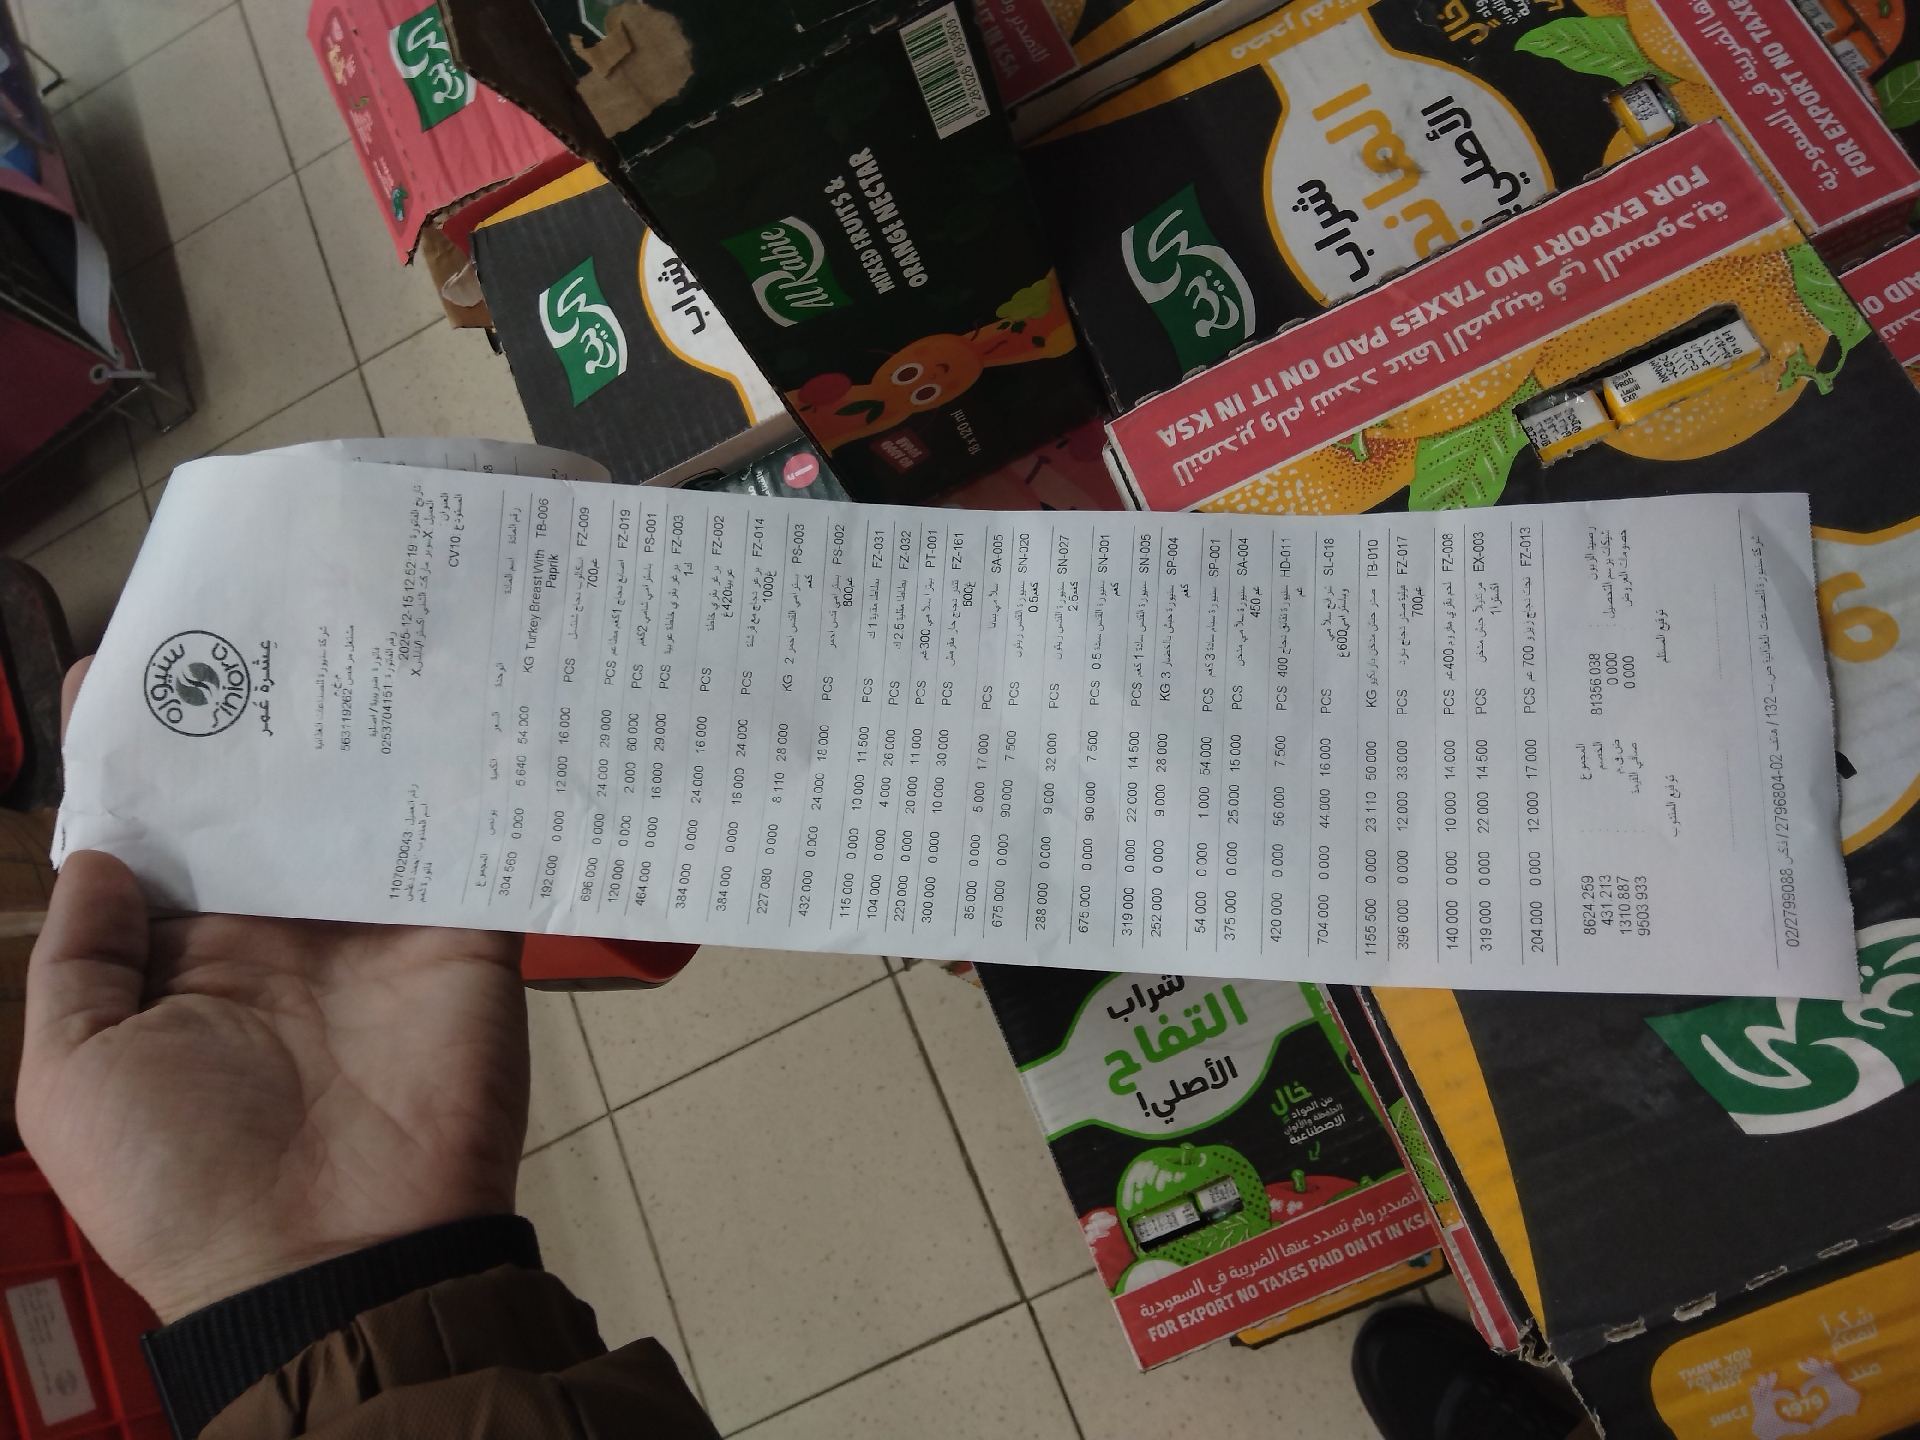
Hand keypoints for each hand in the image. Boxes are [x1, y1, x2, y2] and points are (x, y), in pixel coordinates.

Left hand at [18, 659, 528, 1322]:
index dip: (139, 753)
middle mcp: (281, 924)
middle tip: (258, 610)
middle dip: (257, 710)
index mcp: (186, 951)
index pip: (159, 831)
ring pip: (362, 800)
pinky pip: (464, 844)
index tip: (130, 660)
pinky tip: (460, 702)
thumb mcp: (71, 1078)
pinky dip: (469, 780)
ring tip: (353, 627)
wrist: (337, 1259)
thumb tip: (97, 851)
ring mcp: (373, 925)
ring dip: (359, 728)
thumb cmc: (181, 1181)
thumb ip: (78, 961)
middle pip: (263, 794)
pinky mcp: (456, 933)